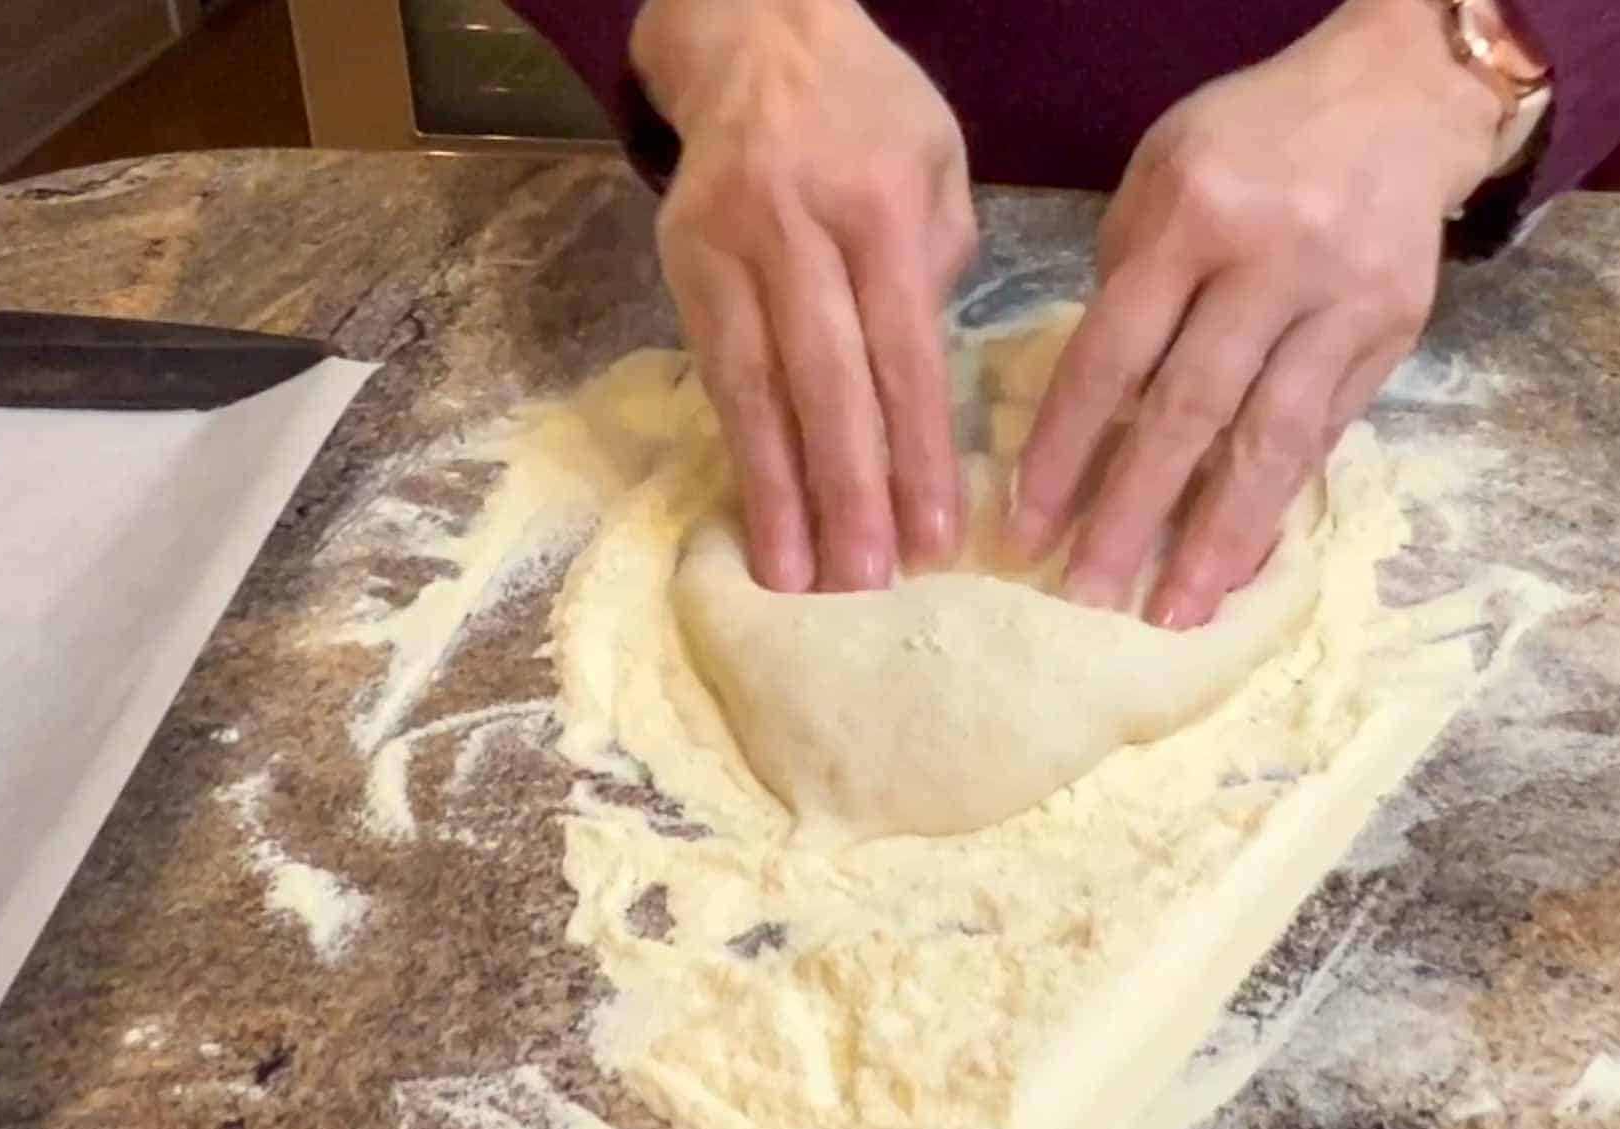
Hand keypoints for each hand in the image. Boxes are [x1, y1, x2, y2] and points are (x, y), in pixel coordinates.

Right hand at [632, 0, 976, 591]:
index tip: (937, 538)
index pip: (906, 353)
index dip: (920, 452)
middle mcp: (798, 230)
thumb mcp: (938, 164)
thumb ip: (937, 269)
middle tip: (867, 583)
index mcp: (881, 207)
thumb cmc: (870, 113)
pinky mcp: (681, 264)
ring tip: (793, 578)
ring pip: (755, 386)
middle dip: (849, 491)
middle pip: (827, 382)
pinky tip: (753, 512)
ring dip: (776, 490)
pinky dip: (738, 447)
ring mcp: (729, 248)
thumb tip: (920, 382)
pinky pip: (715, 371)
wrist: (755, 34)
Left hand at [1006, 0, 1502, 627]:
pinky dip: (1280, 502)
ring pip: (1270, 440)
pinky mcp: (1390, 334)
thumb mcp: (1167, 171)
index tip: (1030, 524)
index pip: (1112, 352)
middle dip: (1135, 513)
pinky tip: (1246, 558)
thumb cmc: (1254, 142)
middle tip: (1091, 597)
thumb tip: (1100, 405)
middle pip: (1190, 411)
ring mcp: (1340, 303)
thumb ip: (1131, 275)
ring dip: (1219, 537)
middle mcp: (1270, 262)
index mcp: (1194, 215)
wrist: (1396, 100)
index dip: (1066, 447)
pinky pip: (1324, 434)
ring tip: (1179, 611)